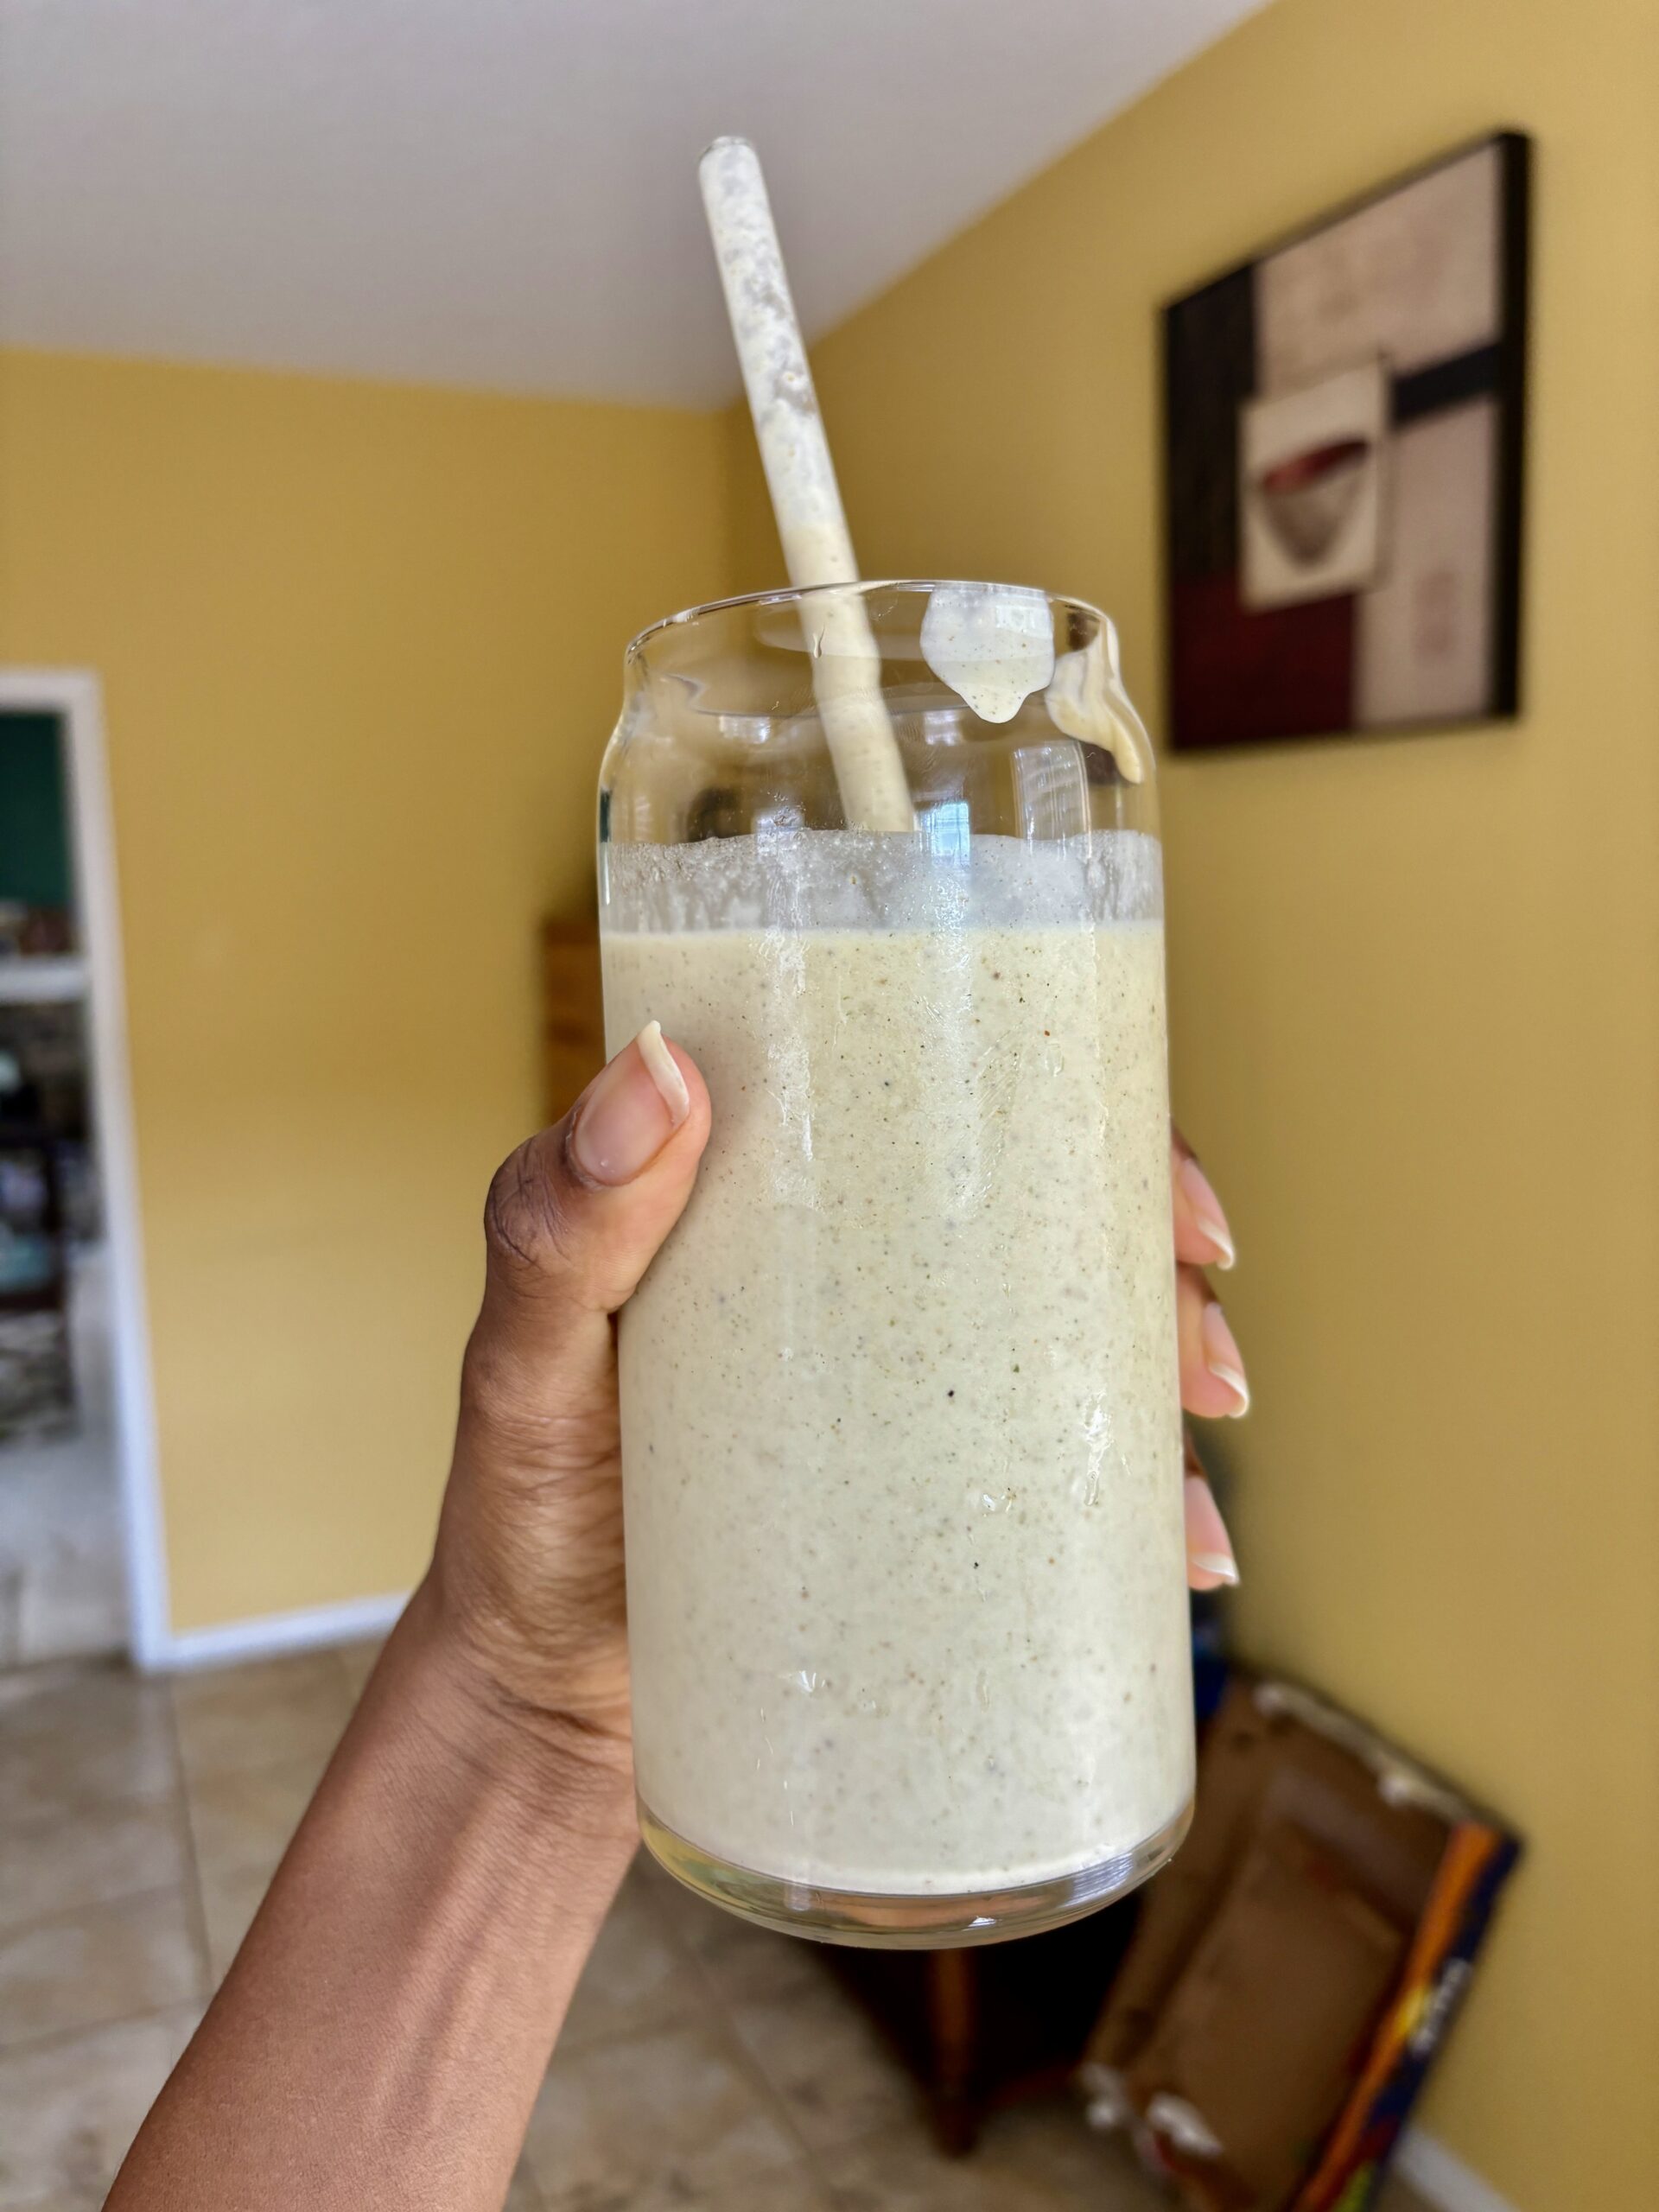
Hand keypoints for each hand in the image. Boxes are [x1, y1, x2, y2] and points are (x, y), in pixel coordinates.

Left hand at [421, 1030, 1246, 1767]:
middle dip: (1161, 1262)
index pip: (941, 1092)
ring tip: (1198, 1448)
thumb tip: (663, 1062)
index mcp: (765, 1183)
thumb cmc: (517, 1516)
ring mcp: (890, 1379)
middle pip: (1044, 1212)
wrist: (540, 1705)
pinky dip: (1135, 1501)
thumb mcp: (524, 1364)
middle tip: (1202, 1354)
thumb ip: (557, 1228)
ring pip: (1068, 1334)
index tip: (1166, 1184)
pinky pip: (1050, 1466)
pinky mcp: (914, 1486)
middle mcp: (847, 1262)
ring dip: (1169, 1373)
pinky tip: (1184, 1554)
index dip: (1088, 1108)